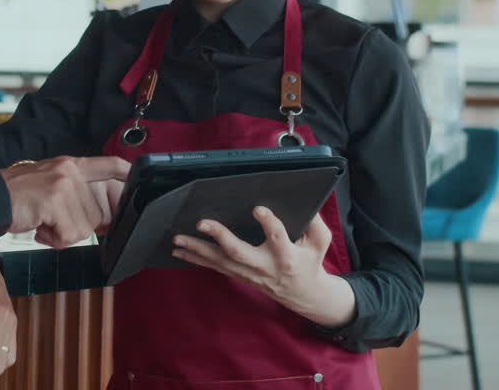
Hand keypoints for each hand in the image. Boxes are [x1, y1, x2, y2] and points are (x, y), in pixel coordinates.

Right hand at [0, 156, 129, 248]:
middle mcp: (70, 171)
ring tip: (43, 222)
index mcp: (71, 165)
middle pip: (99, 213)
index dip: (127, 174)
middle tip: (55, 220)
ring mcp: (63, 185)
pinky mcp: (54, 201)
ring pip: (84, 228)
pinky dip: (53, 240)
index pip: (110, 165)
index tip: (137, 180)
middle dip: (79, 225)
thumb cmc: (18, 197)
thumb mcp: (50, 183)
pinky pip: (69, 235)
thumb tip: (101, 216)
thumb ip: (75, 191)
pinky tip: (39, 228)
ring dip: (63, 234)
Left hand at [171, 207, 354, 326]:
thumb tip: (307, 205)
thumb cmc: (310, 262)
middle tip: (202, 223)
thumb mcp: (321, 243)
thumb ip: (316, 224)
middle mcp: (264, 266)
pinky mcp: (239, 274)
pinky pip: (215, 267)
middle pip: (239, 253)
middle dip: (220, 237)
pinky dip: (195, 259)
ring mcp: (249, 273)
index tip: (258, 209)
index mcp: (287, 256)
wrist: (303, 294)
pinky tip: (179, 252)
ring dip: (197, 250)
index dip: (269, 224)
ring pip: (220, 261)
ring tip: (178, 239)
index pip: (278, 238)